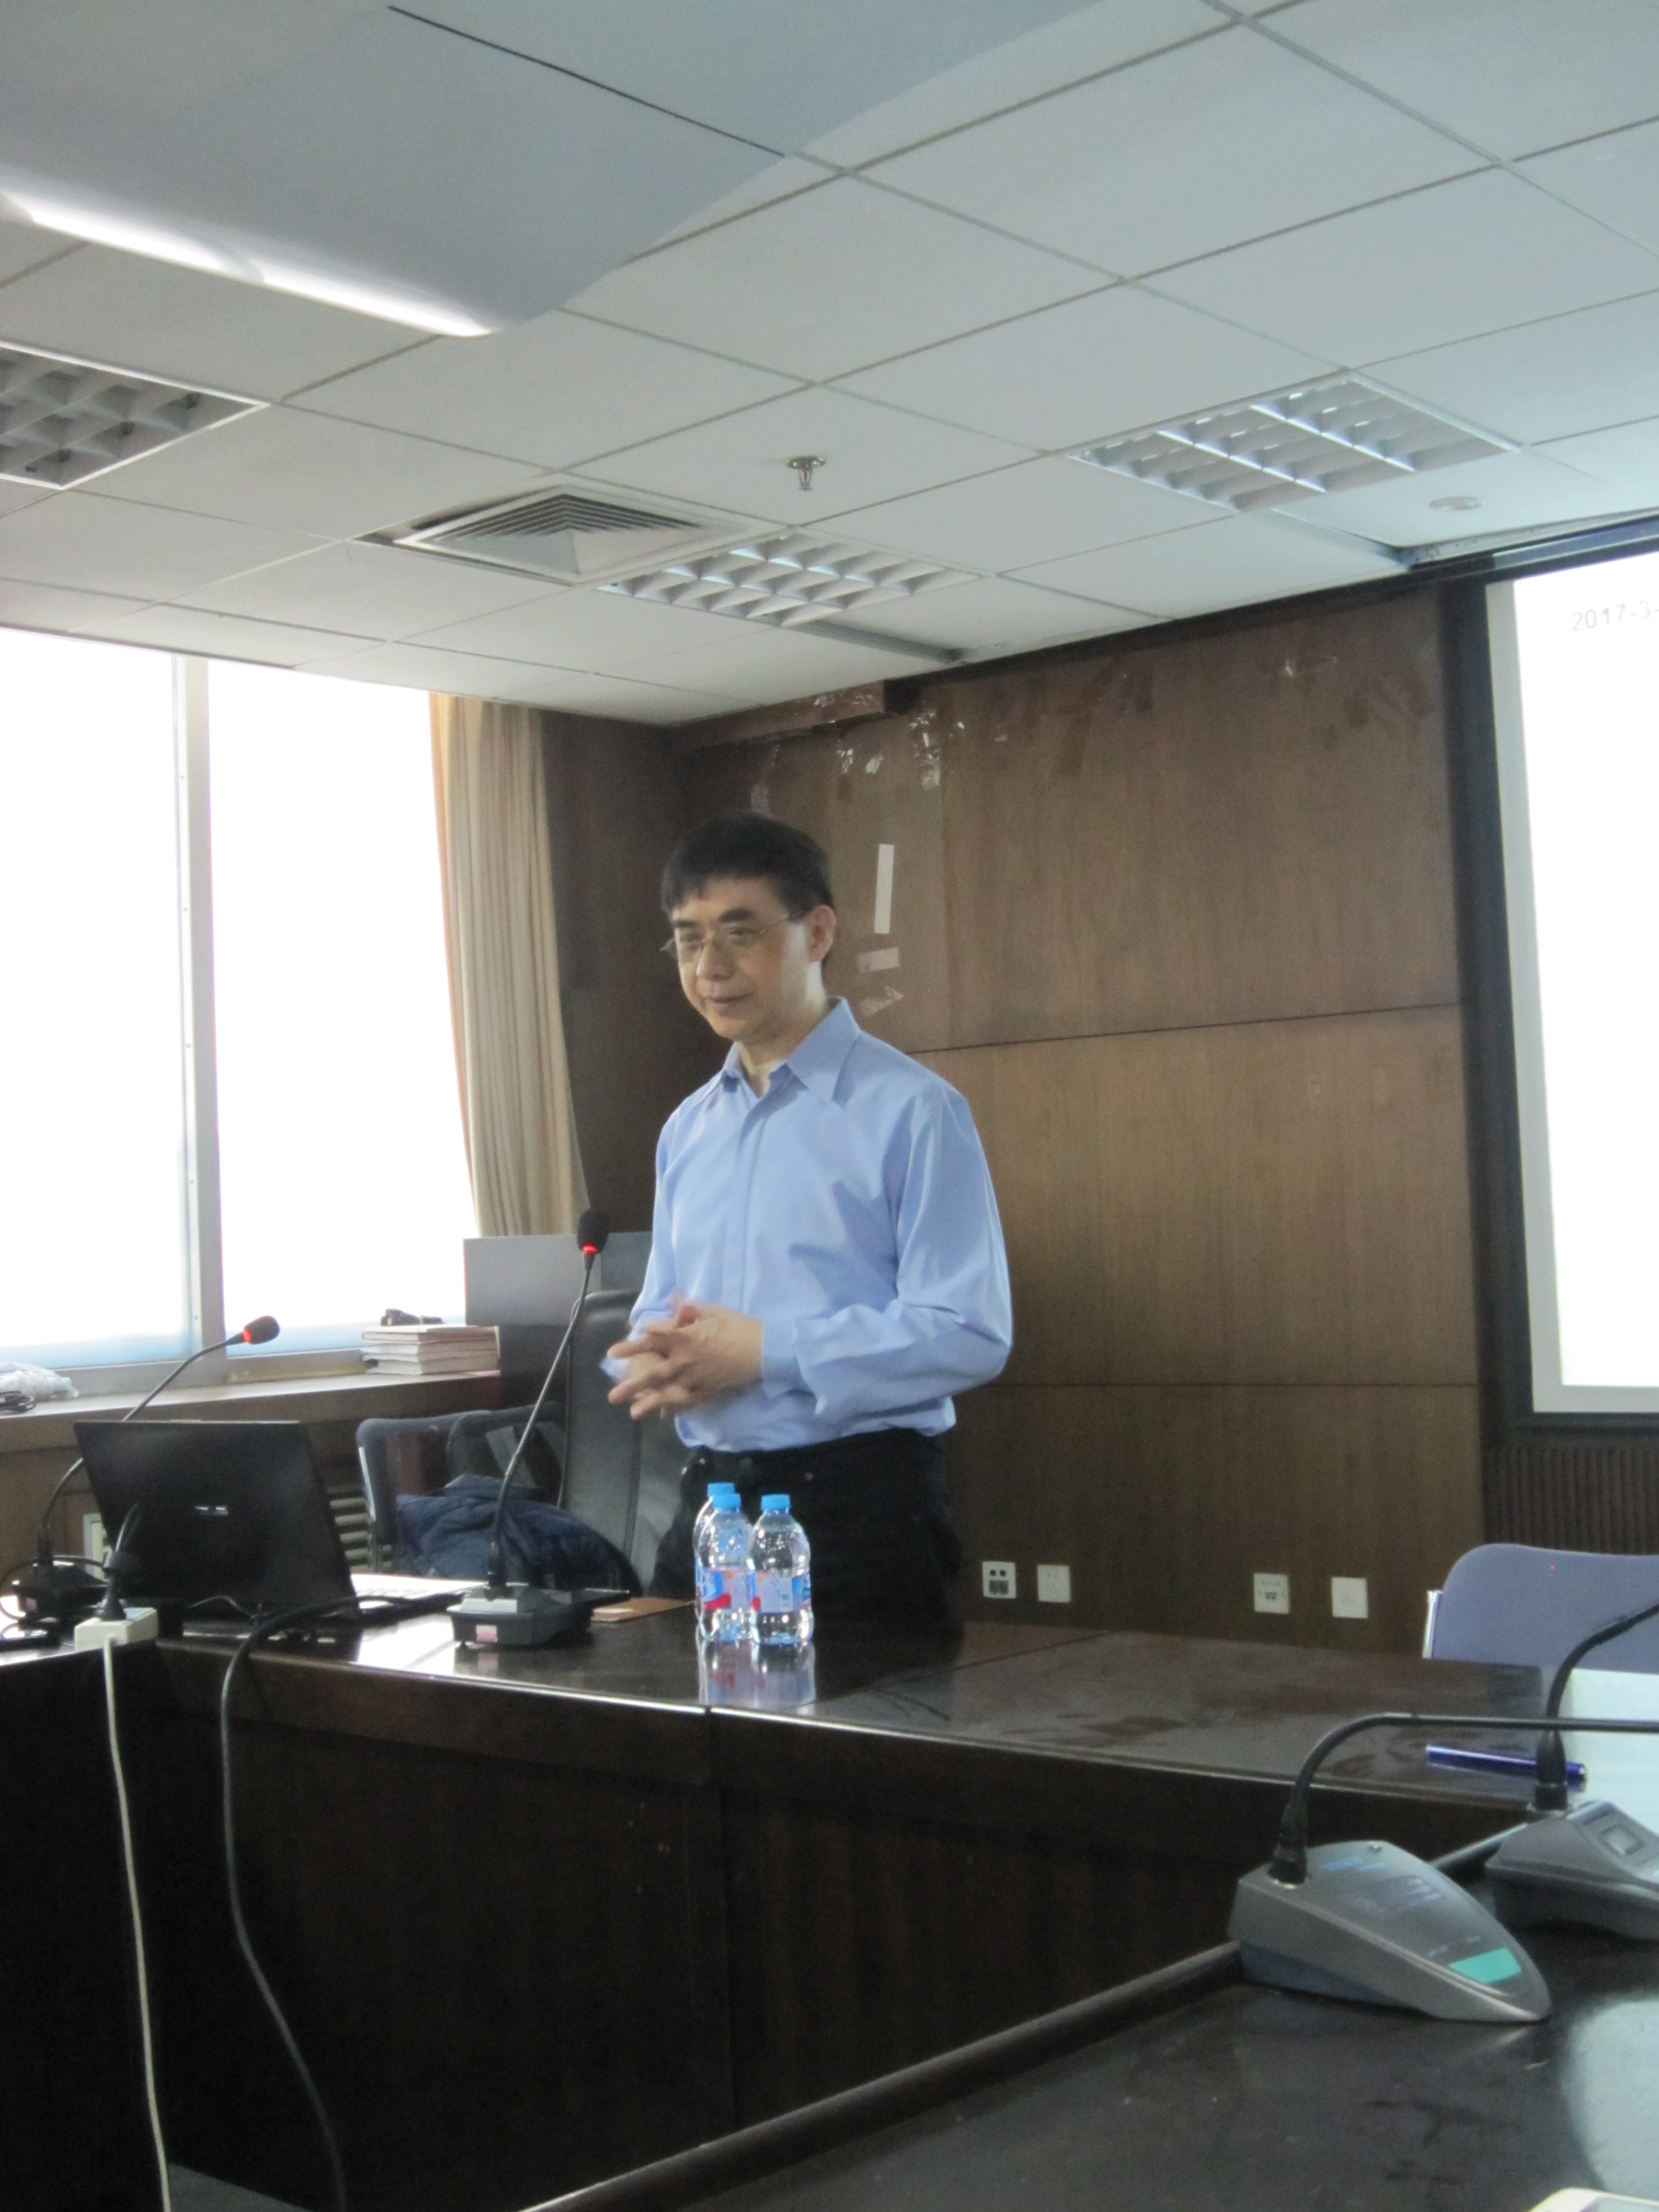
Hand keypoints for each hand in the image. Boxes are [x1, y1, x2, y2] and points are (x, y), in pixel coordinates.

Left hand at [606, 1299, 763, 1419]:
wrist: (763, 1350)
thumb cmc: (738, 1327)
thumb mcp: (714, 1312)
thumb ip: (690, 1308)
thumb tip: (673, 1298)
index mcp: (685, 1339)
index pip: (652, 1341)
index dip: (632, 1346)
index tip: (614, 1353)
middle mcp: (685, 1362)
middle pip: (653, 1374)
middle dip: (631, 1384)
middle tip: (612, 1395)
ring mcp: (695, 1380)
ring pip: (667, 1393)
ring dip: (649, 1403)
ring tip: (632, 1413)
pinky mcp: (707, 1391)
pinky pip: (687, 1402)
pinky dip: (675, 1408)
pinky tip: (663, 1415)